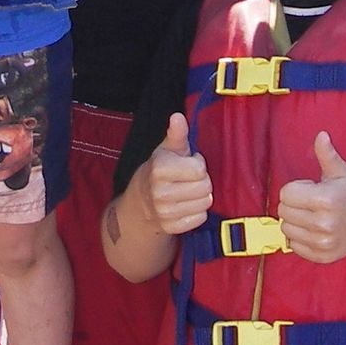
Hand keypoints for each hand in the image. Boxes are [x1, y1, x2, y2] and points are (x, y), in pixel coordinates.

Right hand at [142, 113, 212, 235]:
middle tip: (188, 178)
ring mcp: (165, 212)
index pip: (200, 169)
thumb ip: (176, 133)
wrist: (140, 203)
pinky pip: (200, 218)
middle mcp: (160, 192)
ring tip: (187, 190)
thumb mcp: (167, 149)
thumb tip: (178, 116)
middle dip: (201, 180)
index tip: (188, 163)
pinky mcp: (171, 227)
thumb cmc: (159, 170)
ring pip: (205, 203)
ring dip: (200, 196)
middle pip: (205, 187)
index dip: (198, 164)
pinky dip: (196, 211)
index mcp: (159, 169)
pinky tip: (185, 204)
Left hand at [275, 131, 345, 263]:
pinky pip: (294, 245)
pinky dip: (299, 236)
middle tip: (312, 202)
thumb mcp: (341, 171)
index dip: (296, 188)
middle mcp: (323, 223)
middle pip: (283, 211)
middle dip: (293, 203)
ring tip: (313, 215)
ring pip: (286, 229)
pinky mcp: (321, 256)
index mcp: (325, 200)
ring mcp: (322, 242)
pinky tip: (314, 229)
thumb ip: (327, 154)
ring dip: (295, 220)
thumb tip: (321, 135)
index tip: (310, 188)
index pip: (286, 194)